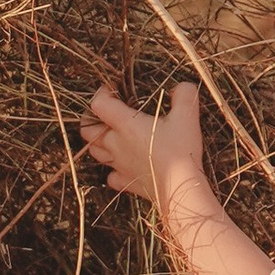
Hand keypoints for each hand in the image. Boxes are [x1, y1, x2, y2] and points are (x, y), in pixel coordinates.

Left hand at [82, 80, 213, 223]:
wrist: (180, 188)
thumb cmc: (180, 150)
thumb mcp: (187, 117)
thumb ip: (184, 96)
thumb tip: (182, 86)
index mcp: (125, 124)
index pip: (99, 104)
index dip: (102, 93)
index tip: (113, 89)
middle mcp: (116, 145)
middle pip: (87, 131)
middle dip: (90, 119)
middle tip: (104, 113)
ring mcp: (119, 165)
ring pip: (95, 153)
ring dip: (98, 143)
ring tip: (109, 136)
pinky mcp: (127, 182)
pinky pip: (111, 177)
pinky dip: (112, 170)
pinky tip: (123, 166)